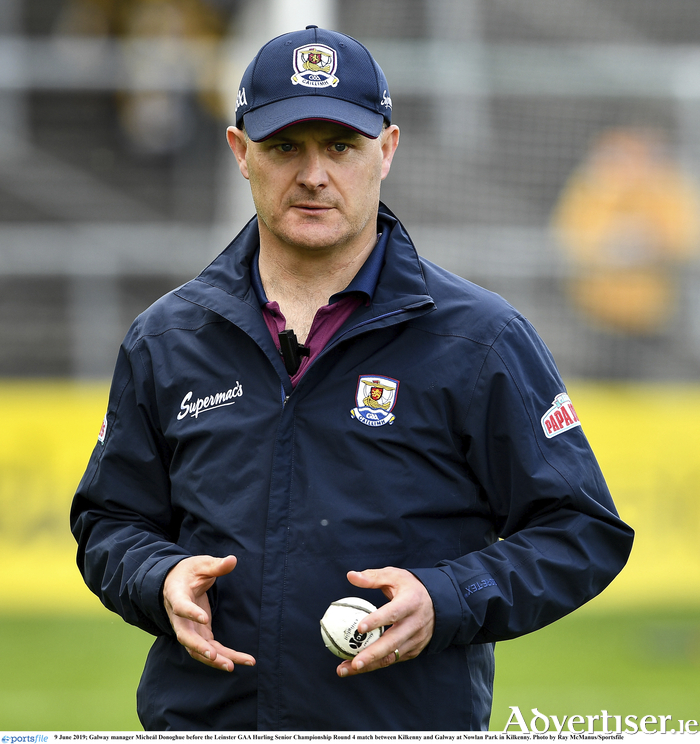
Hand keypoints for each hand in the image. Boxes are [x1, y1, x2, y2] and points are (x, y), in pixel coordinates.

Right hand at [162, 554, 255, 671]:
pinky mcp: (199, 634)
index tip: (204, 618)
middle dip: (200, 648)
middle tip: (214, 656)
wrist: (175, 583)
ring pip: (198, 649)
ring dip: (215, 659)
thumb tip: (233, 560)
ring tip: (232, 666)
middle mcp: (179, 618)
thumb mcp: (201, 564)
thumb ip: (216, 565)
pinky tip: (240, 662)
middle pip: (186, 637)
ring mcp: (189, 629)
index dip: (191, 613)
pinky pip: (210, 650)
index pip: (181, 607)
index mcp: (176, 595)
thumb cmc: (188, 572)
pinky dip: (223, 657)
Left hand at [336, 567, 434, 677]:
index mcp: (411, 602)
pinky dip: (375, 665)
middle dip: (372, 655)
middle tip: (353, 662)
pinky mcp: (414, 650)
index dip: (377, 621)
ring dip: (369, 665)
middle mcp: (415, 624)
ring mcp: (416, 640)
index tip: (359, 628)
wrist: (437, 603)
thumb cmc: (410, 587)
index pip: (393, 613)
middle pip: (392, 642)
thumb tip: (350, 575)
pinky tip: (356, 667)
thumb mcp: (394, 576)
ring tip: (345, 669)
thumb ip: (372, 577)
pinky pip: (393, 659)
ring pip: (391, 656)